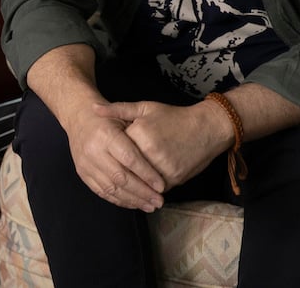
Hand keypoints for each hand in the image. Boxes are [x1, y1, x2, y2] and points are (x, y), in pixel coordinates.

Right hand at [63, 107, 166, 212]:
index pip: (129, 159)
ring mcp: (86, 164)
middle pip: (120, 177)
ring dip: (133, 200)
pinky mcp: (83, 173)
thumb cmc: (107, 118)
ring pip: (111, 188)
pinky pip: (102, 192)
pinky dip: (119, 200)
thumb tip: (159, 157)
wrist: (79, 118)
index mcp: (106, 134)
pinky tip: (134, 203)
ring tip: (150, 206)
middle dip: (142, 192)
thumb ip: (140, 134)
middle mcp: (94, 150)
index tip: (161, 186)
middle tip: (159, 201)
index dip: (146, 174)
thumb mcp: (123, 116)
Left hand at [93, 100, 230, 190]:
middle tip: (108, 176)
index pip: (116, 150)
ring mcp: (162, 167)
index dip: (109, 153)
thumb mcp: (145, 108)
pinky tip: (140, 190)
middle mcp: (150, 152)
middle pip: (126, 168)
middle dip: (117, 173)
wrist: (207, 128)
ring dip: (131, 186)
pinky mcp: (174, 178)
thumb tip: (93, 108)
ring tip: (122, 186)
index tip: (103, 156)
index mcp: (139, 134)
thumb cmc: (174, 117)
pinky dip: (148, 189)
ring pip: (139, 182)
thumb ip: (118, 110)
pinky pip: (154, 188)